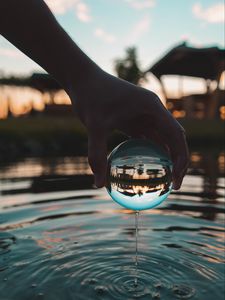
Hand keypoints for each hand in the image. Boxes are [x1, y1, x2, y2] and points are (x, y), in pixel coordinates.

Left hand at [68, 69, 188, 189]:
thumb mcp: (94, 125)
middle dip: (177, 161)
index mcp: (152, 107)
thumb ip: (97, 154)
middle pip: (173, 138)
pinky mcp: (133, 118)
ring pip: (161, 139)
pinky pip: (147, 138)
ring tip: (163, 180)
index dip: (181, 157)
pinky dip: (149, 152)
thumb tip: (99, 184)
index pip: (176, 135)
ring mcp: (144, 114)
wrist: (82, 79)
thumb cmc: (90, 96)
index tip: (176, 178)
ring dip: (164, 158)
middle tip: (173, 185)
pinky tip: (146, 167)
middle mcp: (152, 110)